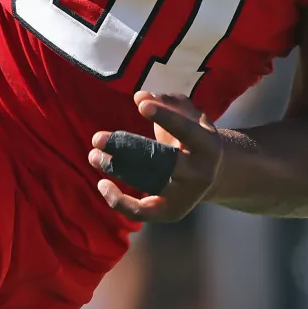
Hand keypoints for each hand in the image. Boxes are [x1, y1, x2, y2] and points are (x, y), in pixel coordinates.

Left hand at [89, 92, 220, 222]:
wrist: (214, 173)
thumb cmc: (194, 136)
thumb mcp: (190, 115)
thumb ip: (168, 102)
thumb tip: (140, 96)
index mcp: (208, 145)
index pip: (187, 130)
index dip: (165, 117)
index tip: (141, 105)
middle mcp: (200, 174)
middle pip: (163, 162)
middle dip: (128, 149)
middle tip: (98, 138)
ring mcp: (185, 196)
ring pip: (148, 184)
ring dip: (117, 169)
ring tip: (93, 155)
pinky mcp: (171, 212)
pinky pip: (141, 212)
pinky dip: (119, 200)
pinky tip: (102, 183)